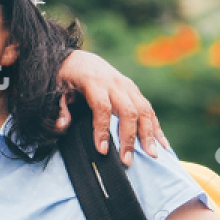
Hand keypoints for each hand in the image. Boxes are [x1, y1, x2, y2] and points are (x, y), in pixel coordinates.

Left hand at [55, 50, 168, 164]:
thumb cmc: (66, 76)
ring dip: (149, 134)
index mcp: (94, 81)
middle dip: (129, 138)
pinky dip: (156, 127)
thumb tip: (62, 127)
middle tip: (127, 160)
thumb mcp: (57, 88)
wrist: (78, 58)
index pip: (102, 108)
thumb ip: (60, 107)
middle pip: (128, 111)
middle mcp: (114, 83)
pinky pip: (148, 109)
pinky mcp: (134, 90)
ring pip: (143, 110)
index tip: (102, 150)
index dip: (103, 129)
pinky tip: (162, 143)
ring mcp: (127, 86)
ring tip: (152, 154)